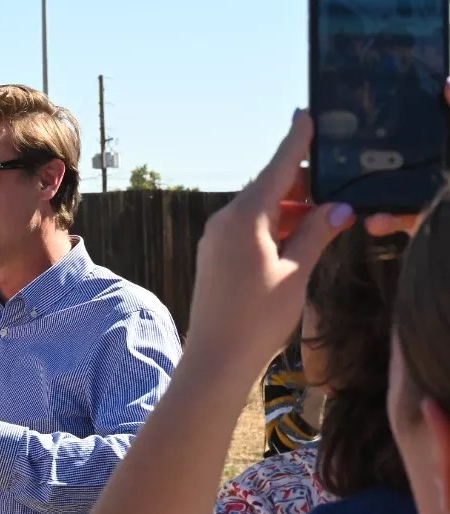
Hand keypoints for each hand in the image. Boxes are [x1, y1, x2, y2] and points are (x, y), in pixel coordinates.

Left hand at [186, 110, 354, 377]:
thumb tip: (339, 207)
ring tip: (322, 220)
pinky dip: (272, 228)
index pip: (277, 169)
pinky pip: (246, 230)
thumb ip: (316, 234)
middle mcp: (223, 222)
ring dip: (288, 211)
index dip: (295, 143)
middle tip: (334, 190)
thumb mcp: (296, 272)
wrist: (215, 359)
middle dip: (301, 187)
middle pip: (267, 189)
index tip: (304, 116)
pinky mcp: (213, 257)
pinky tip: (295, 240)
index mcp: (244, 218)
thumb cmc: (256, 318)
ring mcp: (214, 239)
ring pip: (258, 211)